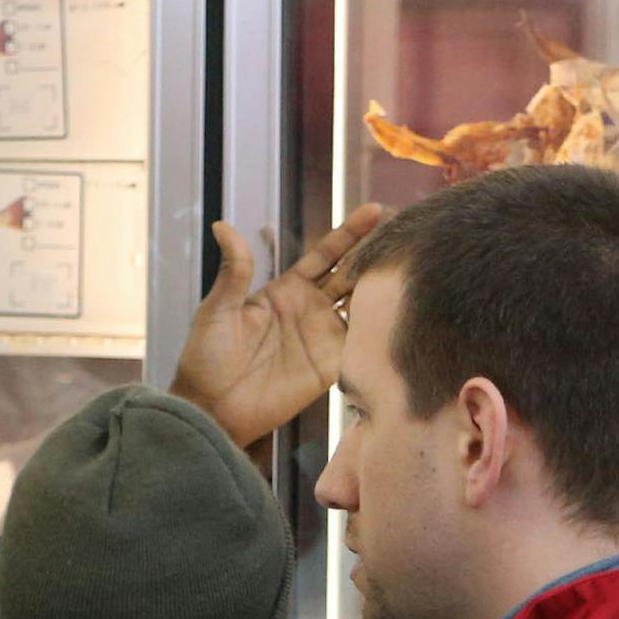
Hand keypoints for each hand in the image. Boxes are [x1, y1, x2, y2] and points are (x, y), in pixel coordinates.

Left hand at [169, 205, 384, 447]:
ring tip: (411, 266)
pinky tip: (401, 312)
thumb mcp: (218, 309)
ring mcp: (324, 338)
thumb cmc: (206, 357)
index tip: (373, 210)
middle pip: (352, 275)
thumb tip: (222, 226)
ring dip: (384, 288)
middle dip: (377, 254)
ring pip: (363, 306)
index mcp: (286, 290)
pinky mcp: (332, 368)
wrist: (211, 408)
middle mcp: (311, 310)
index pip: (326, 254)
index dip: (349, 233)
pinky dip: (381, 329)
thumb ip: (234, 270)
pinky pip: (362, 345)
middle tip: (406, 232)